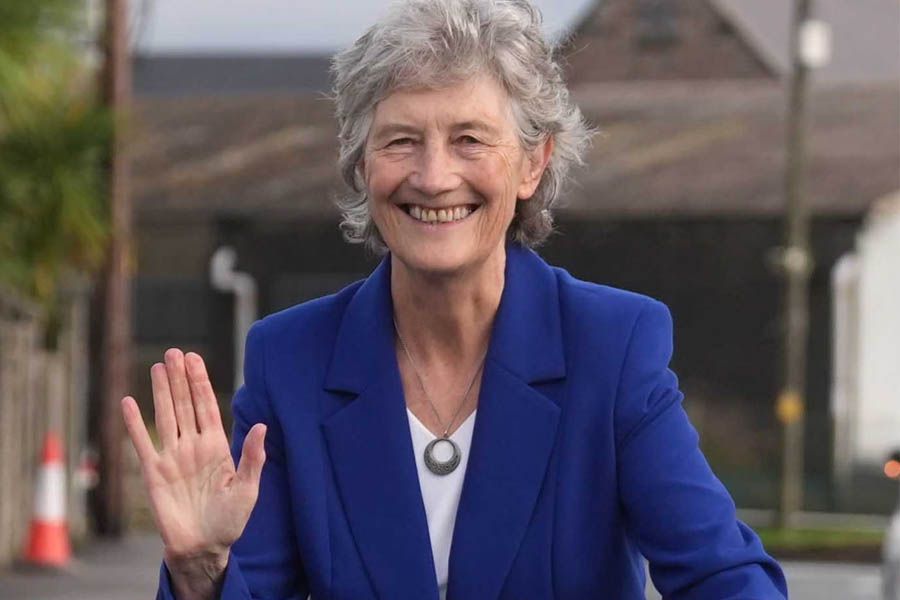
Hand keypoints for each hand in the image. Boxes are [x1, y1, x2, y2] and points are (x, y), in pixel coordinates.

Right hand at [121, 349, 265, 597]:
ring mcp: (173, 458)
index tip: (196, 359)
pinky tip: (129, 402)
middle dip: (181, 379)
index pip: (207, 406)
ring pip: (166, 417)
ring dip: (161, 392)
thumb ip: (253, 457)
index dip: (201, 382)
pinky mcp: (154, 473)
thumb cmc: (230, 520)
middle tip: (175, 352)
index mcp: (216, 446)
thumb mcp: (248, 488)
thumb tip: (262, 425)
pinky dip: (134, 423)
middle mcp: (193, 446)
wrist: (204, 547)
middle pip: (185, 405)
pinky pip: (143, 443)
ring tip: (158, 366)